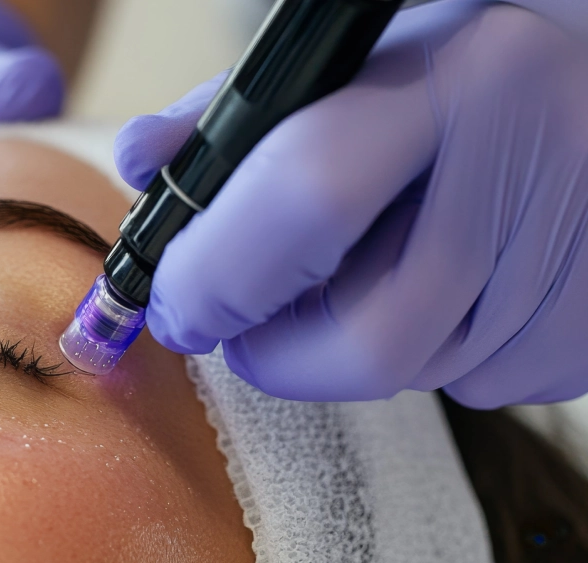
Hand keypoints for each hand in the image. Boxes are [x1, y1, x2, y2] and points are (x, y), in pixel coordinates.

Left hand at [113, 0, 587, 406]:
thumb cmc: (469, 62)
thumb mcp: (358, 56)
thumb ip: (236, 113)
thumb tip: (140, 165)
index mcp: (462, 76)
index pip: (307, 198)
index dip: (215, 274)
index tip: (172, 305)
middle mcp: (537, 166)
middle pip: (368, 342)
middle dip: (273, 353)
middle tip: (240, 324)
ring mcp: (581, 261)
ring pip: (413, 373)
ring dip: (353, 343)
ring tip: (377, 259)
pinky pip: (473, 383)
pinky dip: (432, 348)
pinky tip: (456, 275)